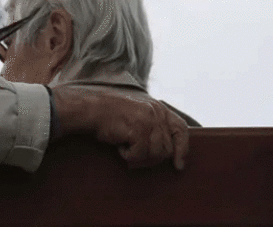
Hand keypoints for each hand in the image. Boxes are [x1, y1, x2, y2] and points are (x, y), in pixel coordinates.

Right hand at [51, 84, 188, 169]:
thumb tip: (168, 151)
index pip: (180, 129)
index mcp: (158, 108)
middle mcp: (156, 113)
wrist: (90, 109)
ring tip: (125, 147)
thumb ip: (154, 125)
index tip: (179, 165)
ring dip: (139, 157)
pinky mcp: (138, 130)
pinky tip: (119, 146)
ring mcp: (148, 121)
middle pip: (167, 148)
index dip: (182, 148)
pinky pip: (140, 155)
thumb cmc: (110, 115)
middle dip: (152, 158)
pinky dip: (128, 156)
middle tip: (134, 155)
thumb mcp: (137, 114)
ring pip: (155, 154)